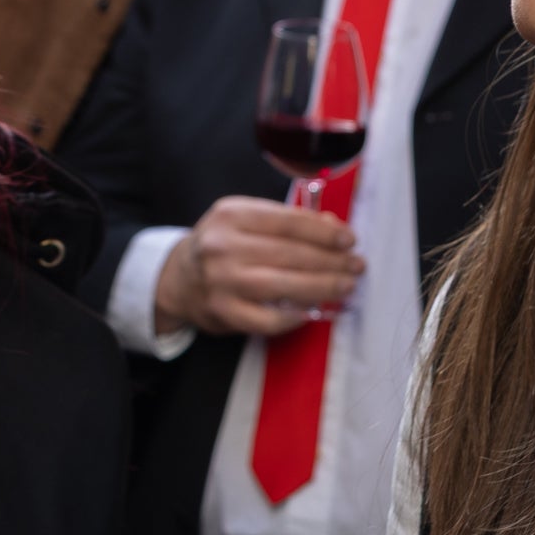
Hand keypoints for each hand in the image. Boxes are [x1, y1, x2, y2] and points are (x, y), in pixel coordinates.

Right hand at [154, 195, 360, 338]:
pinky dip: (296, 316)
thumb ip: (286, 221)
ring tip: (346, 286)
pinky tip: (314, 311)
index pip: (288, 222)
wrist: (178, 280)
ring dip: (322, 287)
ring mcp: (222, 281)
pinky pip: (269, 319)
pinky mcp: (224, 312)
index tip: (349, 240)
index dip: (324, 232)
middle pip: (290, 254)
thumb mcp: (245, 220)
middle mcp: (223, 246)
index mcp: (231, 215)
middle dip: (331, 261)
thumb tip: (333, 226)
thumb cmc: (221, 246)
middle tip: (356, 266)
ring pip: (284, 286)